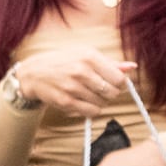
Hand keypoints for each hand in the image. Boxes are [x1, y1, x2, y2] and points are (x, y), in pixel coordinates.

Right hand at [7, 48, 134, 119]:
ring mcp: (73, 88)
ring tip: (90, 93)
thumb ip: (110, 63)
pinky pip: (91, 111)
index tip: (115, 83)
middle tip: (102, 88)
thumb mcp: (84, 54)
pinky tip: (85, 101)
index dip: (120, 83)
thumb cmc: (62, 61)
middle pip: (113, 92)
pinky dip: (92, 109)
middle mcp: (82, 72)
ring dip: (101, 101)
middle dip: (111, 93)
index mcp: (89, 57)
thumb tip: (132, 67)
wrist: (33, 73)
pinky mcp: (66, 102)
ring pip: (103, 103)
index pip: (119, 78)